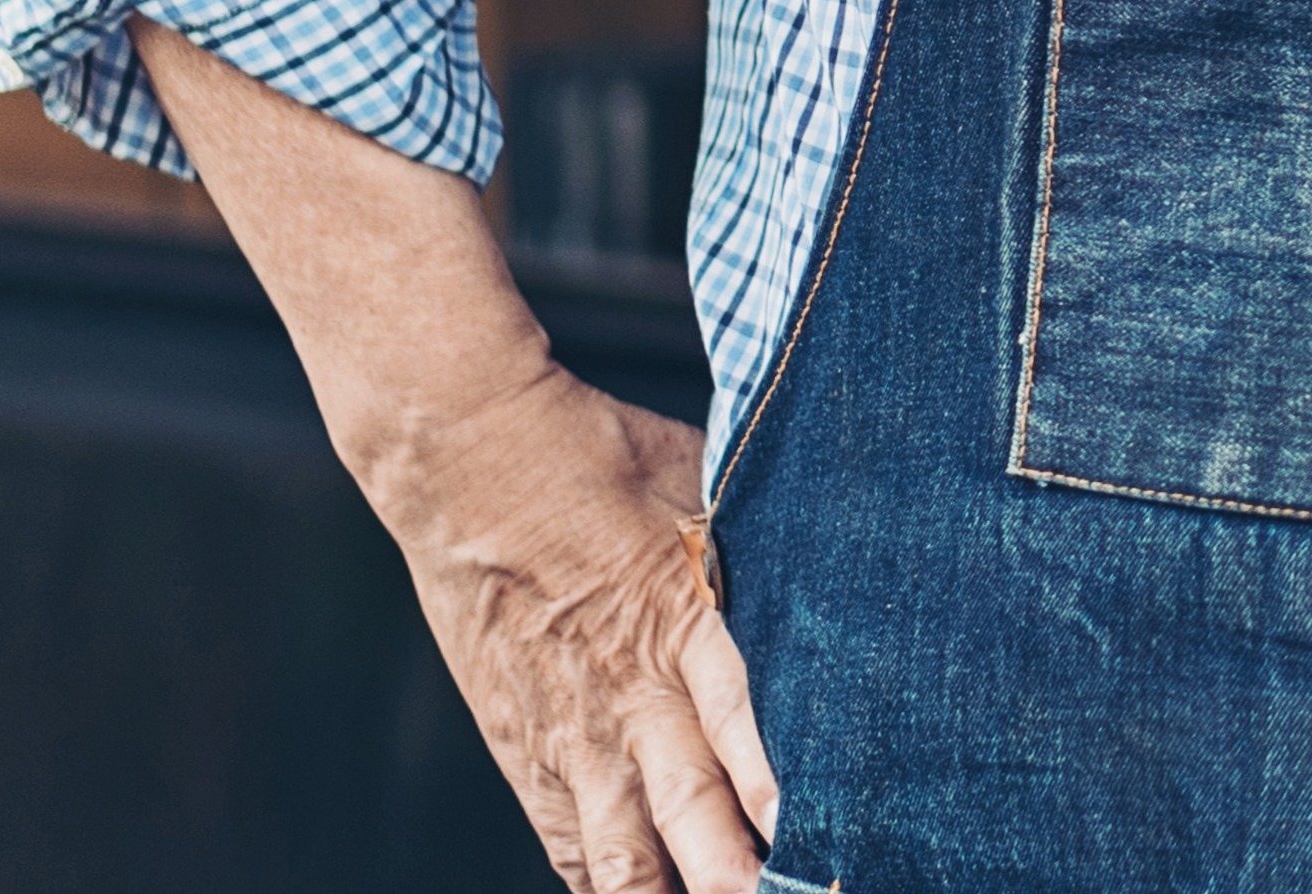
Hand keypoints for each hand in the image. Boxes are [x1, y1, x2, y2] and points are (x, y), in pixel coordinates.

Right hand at [362, 361, 781, 893]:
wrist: (468, 463)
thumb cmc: (601, 460)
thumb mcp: (709, 489)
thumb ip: (767, 562)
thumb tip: (844, 578)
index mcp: (687, 628)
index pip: (748, 734)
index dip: (787, 800)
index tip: (830, 844)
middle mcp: (631, 701)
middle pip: (694, 821)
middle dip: (739, 880)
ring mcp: (572, 740)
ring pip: (626, 862)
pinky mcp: (524, 757)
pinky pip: (574, 852)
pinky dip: (613, 888)